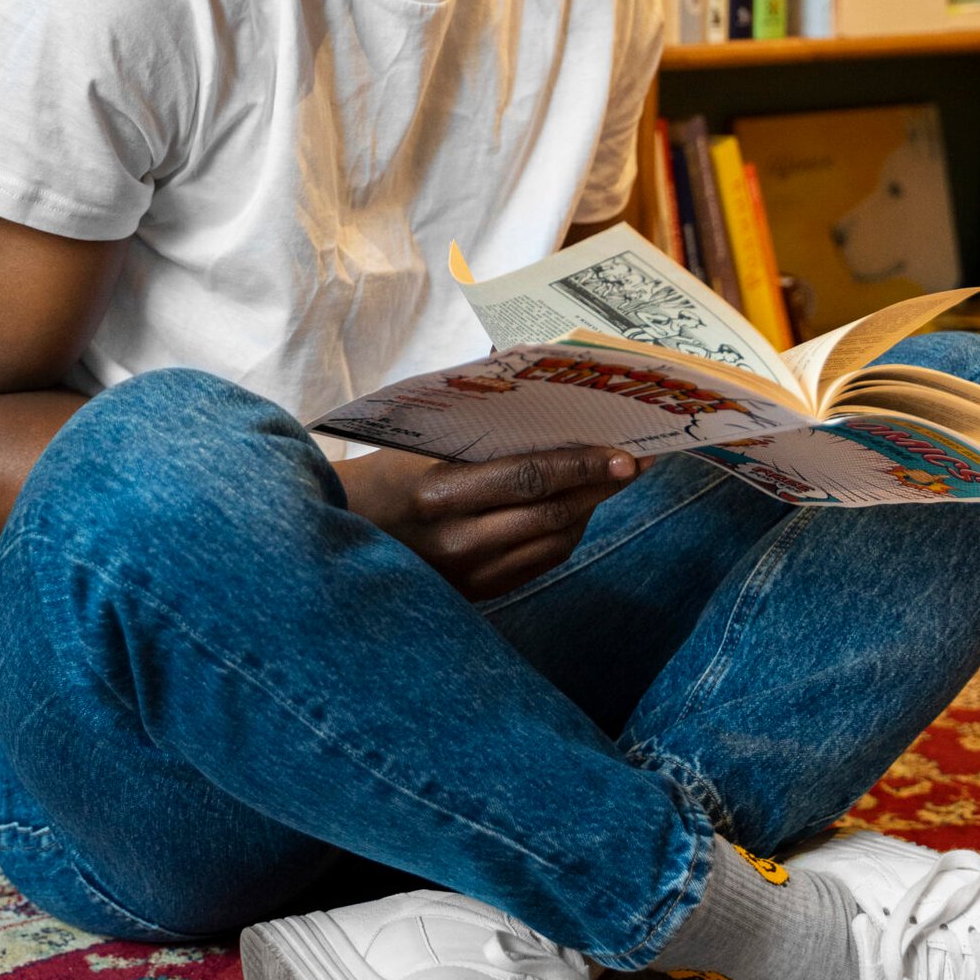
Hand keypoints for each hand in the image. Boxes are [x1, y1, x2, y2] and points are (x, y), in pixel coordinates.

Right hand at [335, 445, 643, 600]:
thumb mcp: (425, 440)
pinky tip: (574, 510)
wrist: (344, 527)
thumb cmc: (387, 469)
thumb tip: (540, 384)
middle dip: (599, 487)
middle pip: (550, 515)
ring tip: (607, 481)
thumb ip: (482, 422)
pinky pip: (537, 565)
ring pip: (551, 544)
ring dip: (587, 510)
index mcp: (438, 494)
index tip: (624, 454)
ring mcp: (467, 575)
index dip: (582, 467)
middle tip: (635, 463)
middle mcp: (456, 542)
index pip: (528, 479)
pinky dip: (563, 535)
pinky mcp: (475, 595)